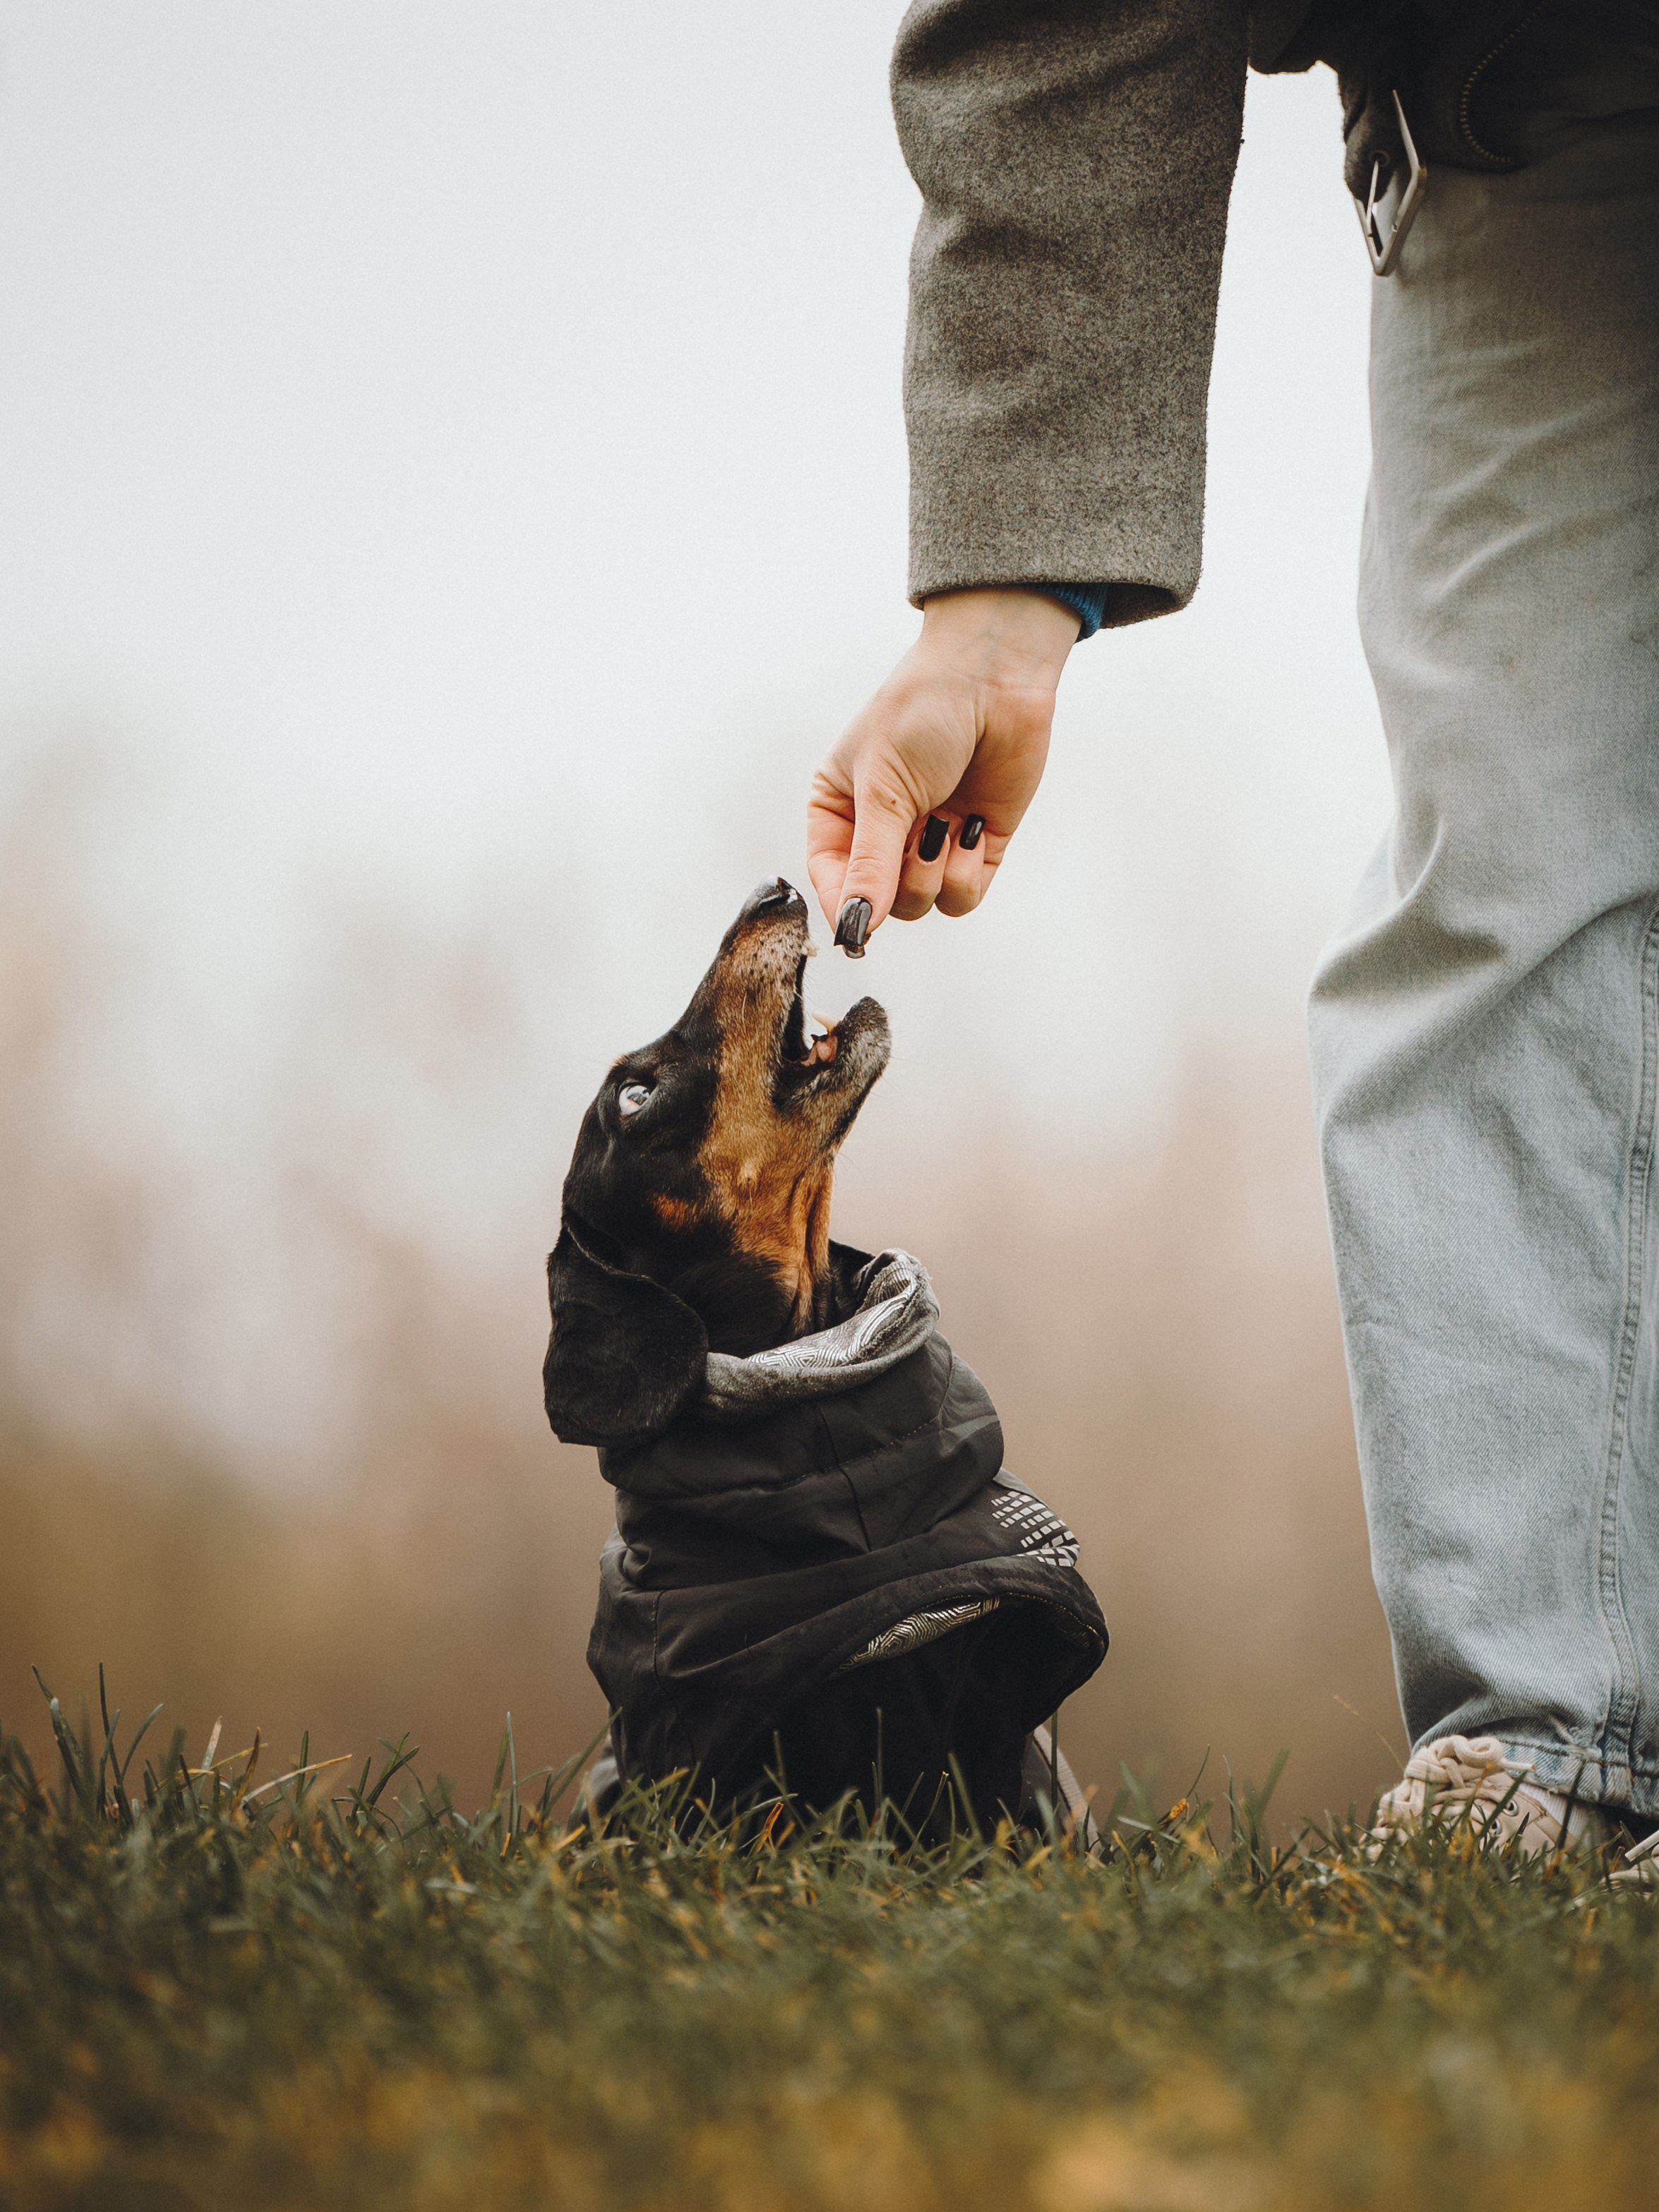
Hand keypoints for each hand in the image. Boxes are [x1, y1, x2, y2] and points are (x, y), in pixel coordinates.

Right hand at [807, 588, 1077, 945]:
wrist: (995, 674)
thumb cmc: (922, 711)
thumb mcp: (881, 788)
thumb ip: (869, 863)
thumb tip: (855, 925)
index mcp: (840, 809)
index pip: (829, 879)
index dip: (843, 906)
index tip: (856, 928)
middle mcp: (883, 830)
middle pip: (879, 902)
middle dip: (897, 881)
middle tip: (913, 839)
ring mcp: (930, 838)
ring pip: (920, 905)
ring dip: (931, 878)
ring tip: (943, 827)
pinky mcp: (974, 844)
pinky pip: (961, 895)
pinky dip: (964, 874)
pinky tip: (969, 829)